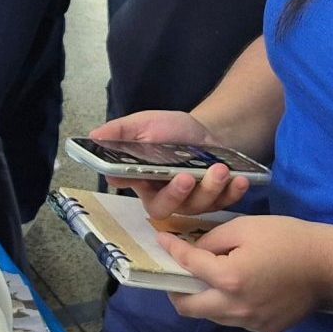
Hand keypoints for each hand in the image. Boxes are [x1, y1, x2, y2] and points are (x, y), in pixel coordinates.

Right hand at [89, 110, 251, 216]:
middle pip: (165, 208)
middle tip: (186, 177)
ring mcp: (191, 202)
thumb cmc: (172, 130)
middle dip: (176, 195)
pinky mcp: (216, 201)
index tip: (147, 177)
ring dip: (208, 189)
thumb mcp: (145, 123)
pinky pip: (223, 203)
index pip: (134, 189)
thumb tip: (93, 137)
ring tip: (220, 169)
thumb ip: (121, 132)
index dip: (141, 188)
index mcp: (142, 180)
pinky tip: (239, 179)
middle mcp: (165, 197)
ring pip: (196, 206)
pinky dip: (232, 193)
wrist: (209, 130)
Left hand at [154, 214, 332, 331]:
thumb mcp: (245, 227)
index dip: (171, 250)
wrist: (330, 266)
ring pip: (212, 316)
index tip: (162, 240)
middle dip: (176, 289)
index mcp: (228, 279)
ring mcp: (251, 323)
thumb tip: (193, 251)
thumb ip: (212, 240)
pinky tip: (242, 288)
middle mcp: (235, 308)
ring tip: (210, 279)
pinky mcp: (266, 329)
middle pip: (188, 308)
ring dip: (204, 298)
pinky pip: (236, 320)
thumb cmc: (289, 239)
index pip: (188, 265)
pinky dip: (229, 305)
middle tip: (178, 273)